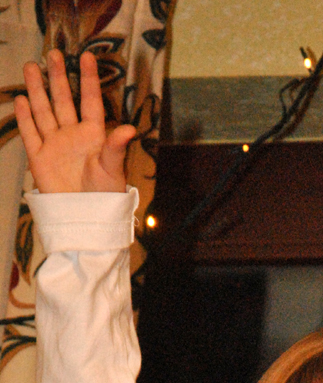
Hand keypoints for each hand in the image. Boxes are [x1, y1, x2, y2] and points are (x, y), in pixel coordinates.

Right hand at [15, 49, 134, 192]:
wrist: (85, 219)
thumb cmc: (105, 196)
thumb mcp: (113, 169)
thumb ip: (117, 147)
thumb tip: (130, 129)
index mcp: (94, 136)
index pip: (90, 102)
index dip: (89, 80)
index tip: (87, 57)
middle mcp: (73, 136)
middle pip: (63, 101)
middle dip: (58, 78)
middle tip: (53, 54)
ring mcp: (55, 145)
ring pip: (44, 111)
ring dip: (38, 90)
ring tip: (32, 66)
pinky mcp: (40, 158)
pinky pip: (30, 133)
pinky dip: (25, 117)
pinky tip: (21, 99)